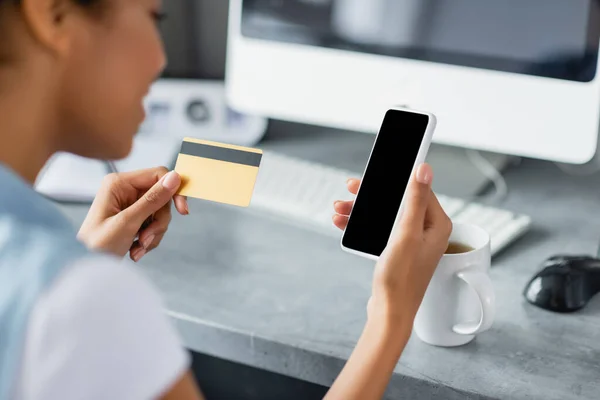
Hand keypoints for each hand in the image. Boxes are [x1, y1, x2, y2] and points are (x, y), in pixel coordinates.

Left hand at [78, 167, 188, 260]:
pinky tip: (135, 250)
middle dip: (158, 222)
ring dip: (154, 234)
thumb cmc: (97, 246)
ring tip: (138, 248)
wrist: (87, 270)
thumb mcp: (128, 223)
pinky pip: (154, 224)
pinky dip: (149, 239)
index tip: (183, 211)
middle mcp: (124, 190)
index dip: (174, 191)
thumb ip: (153, 199)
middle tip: (147, 239)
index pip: (158, 175)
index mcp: (119, 183)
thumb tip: (175, 177)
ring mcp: (129, 204)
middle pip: (162, 197)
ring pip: (160, 213)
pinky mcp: (133, 218)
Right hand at [333, 163, 451, 327]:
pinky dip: (362, 225)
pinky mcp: (399, 251)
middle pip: (399, 200)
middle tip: (352, 187)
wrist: (389, 312)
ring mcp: (413, 242)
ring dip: (362, 210)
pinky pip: (380, 229)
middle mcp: (428, 231)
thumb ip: (414, 199)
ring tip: (340, 208)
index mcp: (437, 224)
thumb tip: (424, 168)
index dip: (397, 178)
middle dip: (373, 196)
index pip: (419, 189)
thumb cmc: (401, 278)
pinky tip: (344, 223)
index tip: (376, 173)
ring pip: (386, 214)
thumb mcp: (406, 234)